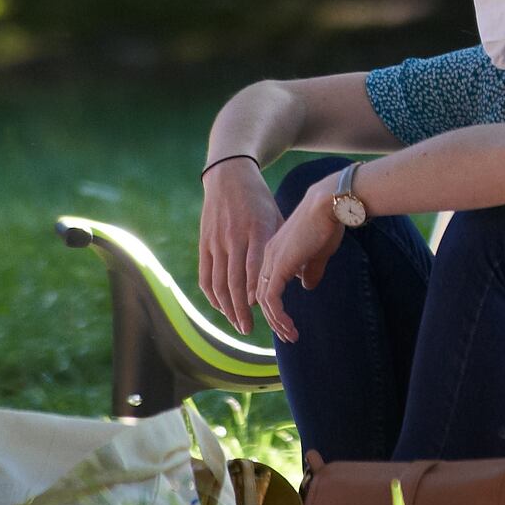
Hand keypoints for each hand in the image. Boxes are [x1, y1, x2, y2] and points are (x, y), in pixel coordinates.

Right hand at [198, 153, 274, 327]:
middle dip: (240, 308)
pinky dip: (212, 294)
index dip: (255, 289)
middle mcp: (234, 236)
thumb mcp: (277, 217)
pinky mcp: (205, 241)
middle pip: (234, 280)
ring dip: (226, 307)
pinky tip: (221, 307)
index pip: (254, 265)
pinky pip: (206, 274)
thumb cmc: (260, 199)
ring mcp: (216, 239)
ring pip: (218, 281)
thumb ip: (283, 247)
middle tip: (248, 329)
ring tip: (236, 323)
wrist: (229, 174)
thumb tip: (298, 278)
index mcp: (257, 229)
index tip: (261, 310)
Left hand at [252, 184, 348, 337]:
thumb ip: (310, 269)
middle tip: (288, 335)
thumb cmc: (327, 224)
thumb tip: (306, 286)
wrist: (327, 204)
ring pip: (265, 300)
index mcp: (275, 251)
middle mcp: (269, 256)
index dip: (275, 305)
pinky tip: (289, 326)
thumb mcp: (317, 252)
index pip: (268, 283)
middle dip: (274, 319)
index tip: (286, 322)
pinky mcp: (279, 266)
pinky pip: (272, 299)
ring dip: (277, 322)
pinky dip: (278, 316)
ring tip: (291, 335)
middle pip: (263, 295)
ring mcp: (271, 261)